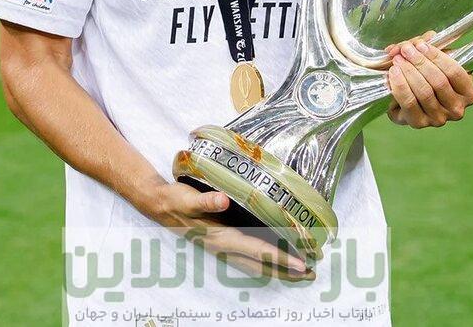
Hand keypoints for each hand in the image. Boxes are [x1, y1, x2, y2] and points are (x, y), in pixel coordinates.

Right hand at [137, 180, 314, 280]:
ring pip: (257, 266)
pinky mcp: (224, 245)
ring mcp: (224, 249)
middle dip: (287, 272)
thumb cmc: (176, 200)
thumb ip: (205, 200)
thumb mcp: (187, 198)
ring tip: (301, 272)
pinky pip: (250, 259)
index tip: (302, 264)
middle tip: (312, 273)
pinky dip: (267, 263)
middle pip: (262, 266)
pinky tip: (277, 260)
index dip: (282, 258)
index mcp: (222, 238)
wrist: (160, 206)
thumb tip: (223, 199)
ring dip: (279, 270)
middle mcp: (225, 248)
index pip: (258, 251)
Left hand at [383, 32, 472, 128]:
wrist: (405, 91)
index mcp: (469, 93)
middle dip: (419, 62)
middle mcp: (457, 110)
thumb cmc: (432, 71)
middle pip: (437, 82)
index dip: (438, 57)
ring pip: (423, 92)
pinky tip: (393, 73)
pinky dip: (399, 85)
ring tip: (398, 58)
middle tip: (406, 49)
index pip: (456, 73)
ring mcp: (437, 120)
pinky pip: (408, 103)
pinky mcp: (417, 124)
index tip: (422, 43)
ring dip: (408, 72)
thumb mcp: (455, 58)